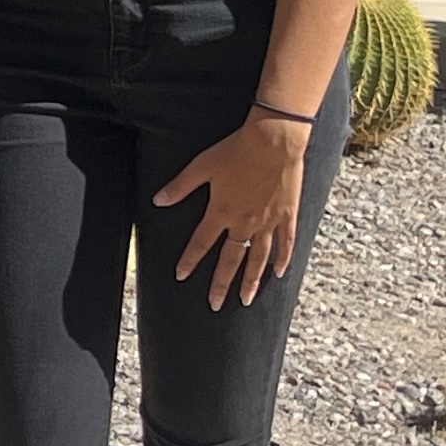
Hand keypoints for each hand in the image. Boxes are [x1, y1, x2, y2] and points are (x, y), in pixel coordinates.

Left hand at [160, 114, 311, 307]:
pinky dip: (283, 260)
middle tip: (214, 304)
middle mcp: (244, 222)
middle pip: (230, 259)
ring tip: (244, 299)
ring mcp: (268, 221)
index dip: (190, 260)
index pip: (201, 243)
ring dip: (250, 280)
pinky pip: (286, 243)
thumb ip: (179, 186)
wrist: (273, 141)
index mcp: (221, 212)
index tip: (180, 276)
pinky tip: (277, 275)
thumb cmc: (235, 150)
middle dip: (220, 283)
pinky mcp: (287, 215)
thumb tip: (157, 201)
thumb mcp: (201, 166)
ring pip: (258, 259)